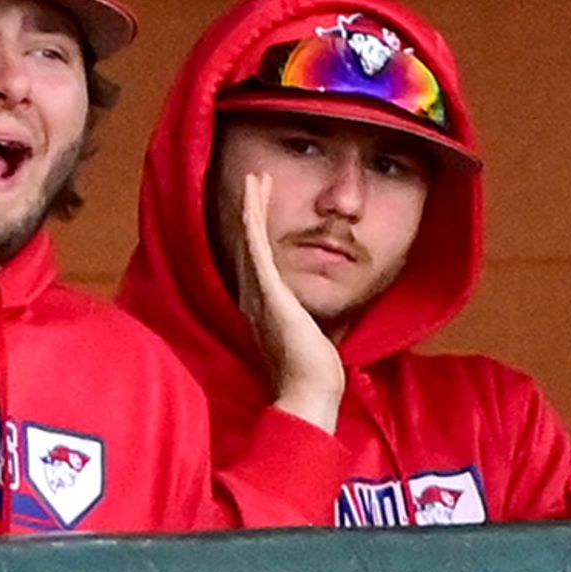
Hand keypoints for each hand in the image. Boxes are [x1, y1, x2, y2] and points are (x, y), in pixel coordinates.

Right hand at [229, 170, 347, 434]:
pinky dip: (253, 221)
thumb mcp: (313, 337)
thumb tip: (323, 317)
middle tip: (252, 180)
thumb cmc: (311, 374)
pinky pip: (256, 248)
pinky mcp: (269, 292)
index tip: (260, 208)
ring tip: (253, 179)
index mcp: (263, 307)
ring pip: (249, 239)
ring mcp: (258, 293)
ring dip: (250, 206)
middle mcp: (253, 297)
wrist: (307, 393)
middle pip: (247, 243)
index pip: (256, 260)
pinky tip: (252, 200)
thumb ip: (311, 322)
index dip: (256, 231)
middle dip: (250, 209)